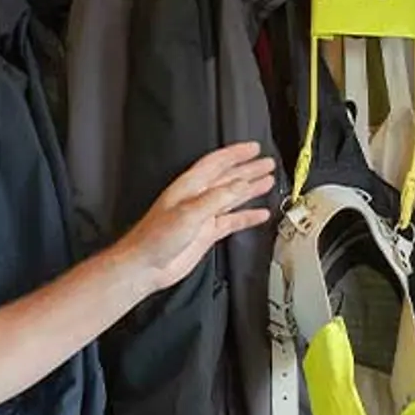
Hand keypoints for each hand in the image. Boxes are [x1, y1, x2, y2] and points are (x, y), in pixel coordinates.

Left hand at [112, 142, 277, 293]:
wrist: (146, 266)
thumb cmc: (155, 237)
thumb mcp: (188, 212)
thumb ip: (217, 198)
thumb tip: (241, 185)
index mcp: (189, 186)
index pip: (216, 163)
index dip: (235, 154)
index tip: (254, 148)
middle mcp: (197, 198)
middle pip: (228, 178)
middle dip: (248, 169)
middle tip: (267, 163)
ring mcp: (203, 216)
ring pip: (232, 198)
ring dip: (250, 189)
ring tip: (268, 181)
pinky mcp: (207, 233)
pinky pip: (232, 221)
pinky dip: (247, 216)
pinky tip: (260, 214)